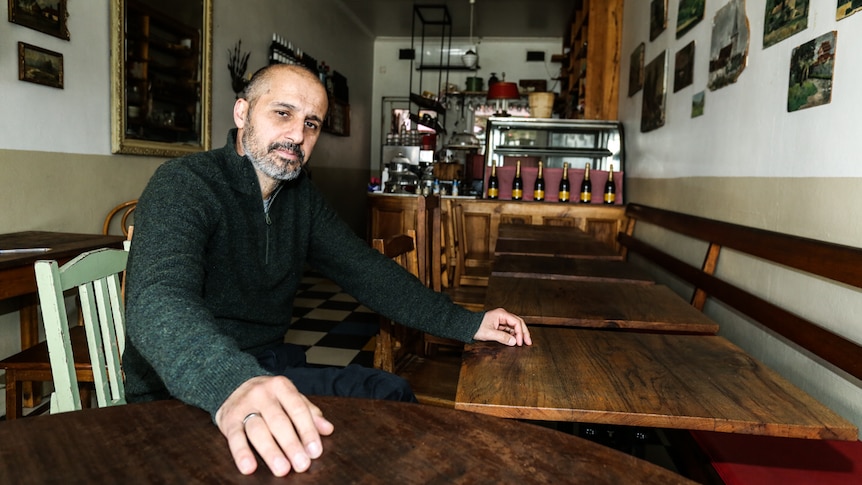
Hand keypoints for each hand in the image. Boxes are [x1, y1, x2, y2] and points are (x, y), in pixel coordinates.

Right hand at [215, 376, 334, 475]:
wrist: (232, 383)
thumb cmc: (268, 396)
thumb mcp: (289, 397)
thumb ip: (309, 412)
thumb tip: (328, 429)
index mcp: (281, 387)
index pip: (298, 409)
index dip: (307, 431)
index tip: (315, 451)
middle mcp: (262, 394)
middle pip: (279, 421)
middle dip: (291, 444)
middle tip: (301, 464)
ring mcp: (243, 406)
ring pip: (258, 430)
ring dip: (270, 451)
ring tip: (281, 469)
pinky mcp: (228, 420)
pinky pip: (234, 438)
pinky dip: (241, 453)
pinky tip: (249, 467)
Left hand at [473, 308, 531, 345]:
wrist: (467, 326)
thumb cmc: (476, 327)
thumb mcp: (489, 333)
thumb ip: (502, 337)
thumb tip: (513, 342)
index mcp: (501, 314)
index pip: (516, 322)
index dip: (520, 333)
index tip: (520, 342)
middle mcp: (503, 315)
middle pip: (518, 323)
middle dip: (523, 333)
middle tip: (528, 342)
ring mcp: (501, 319)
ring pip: (515, 326)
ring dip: (519, 334)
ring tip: (522, 343)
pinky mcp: (499, 324)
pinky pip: (509, 329)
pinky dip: (513, 335)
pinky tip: (515, 341)